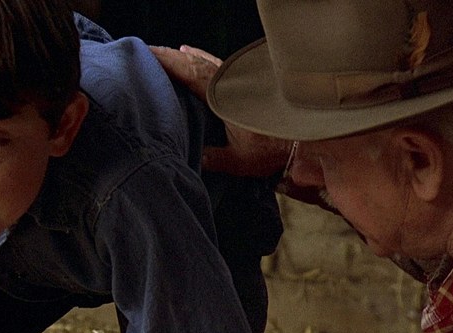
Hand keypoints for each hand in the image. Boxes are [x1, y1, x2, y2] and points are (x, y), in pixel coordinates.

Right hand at [151, 45, 292, 176]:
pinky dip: (202, 59)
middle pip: (194, 62)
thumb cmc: (273, 149)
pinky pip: (218, 65)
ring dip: (186, 58)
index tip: (146, 54)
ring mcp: (239, 80)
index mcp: (222, 95)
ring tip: (170, 54)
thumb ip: (211, 158)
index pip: (188, 72)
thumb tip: (189, 158)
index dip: (166, 62)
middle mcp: (230, 82)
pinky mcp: (247, 83)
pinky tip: (195, 54)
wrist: (305, 142)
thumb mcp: (237, 160)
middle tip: (148, 53)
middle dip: (170, 56)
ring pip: (207, 61)